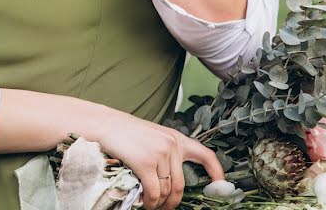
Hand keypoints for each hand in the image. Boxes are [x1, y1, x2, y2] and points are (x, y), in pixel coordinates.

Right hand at [96, 113, 223, 209]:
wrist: (104, 125)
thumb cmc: (125, 133)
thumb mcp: (152, 137)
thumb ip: (165, 153)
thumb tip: (170, 181)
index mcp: (176, 138)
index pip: (205, 155)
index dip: (216, 173)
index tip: (221, 187)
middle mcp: (172, 145)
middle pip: (180, 185)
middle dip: (173, 203)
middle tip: (164, 209)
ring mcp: (160, 154)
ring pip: (166, 191)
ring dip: (158, 204)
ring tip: (150, 206)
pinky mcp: (146, 162)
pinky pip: (154, 192)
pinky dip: (151, 202)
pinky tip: (145, 203)